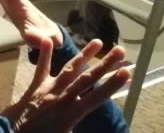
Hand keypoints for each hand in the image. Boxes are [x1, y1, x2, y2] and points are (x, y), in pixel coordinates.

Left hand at [2, 38, 130, 132]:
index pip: (98, 96)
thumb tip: (94, 128)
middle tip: (120, 50)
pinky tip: (47, 39)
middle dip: (105, 65)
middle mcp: (63, 97)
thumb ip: (77, 126)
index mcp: (73, 113)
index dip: (113, 84)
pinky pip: (41, 68)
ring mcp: (49, 89)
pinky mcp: (36, 86)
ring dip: (84, 55)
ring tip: (97, 41)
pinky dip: (44, 54)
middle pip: (88, 78)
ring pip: (69, 69)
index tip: (127, 72)